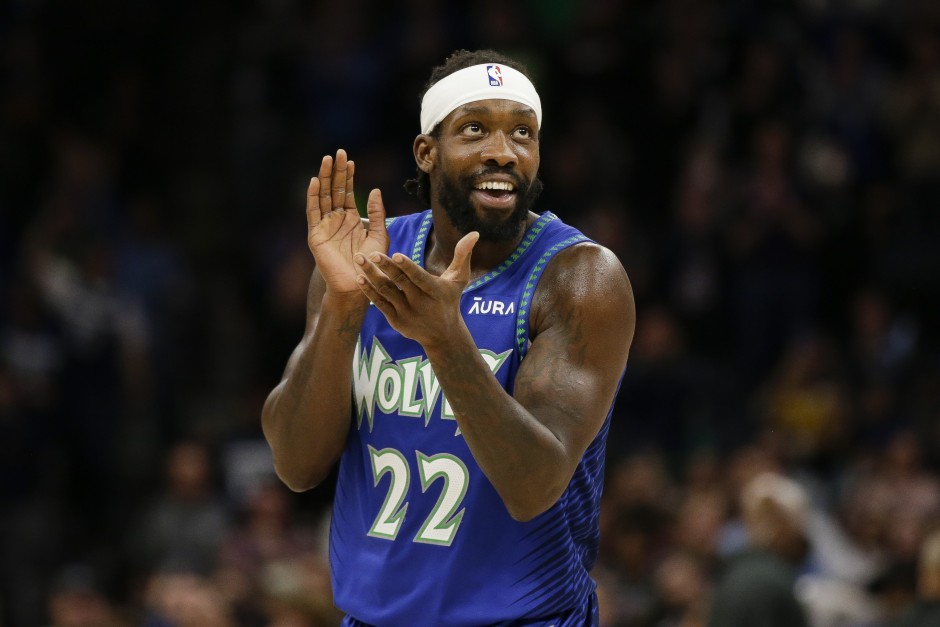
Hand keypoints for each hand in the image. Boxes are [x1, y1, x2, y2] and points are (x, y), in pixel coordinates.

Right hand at [306, 149, 389, 297]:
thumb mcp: (379, 234)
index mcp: (351, 219)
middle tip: (339, 152)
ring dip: (324, 178)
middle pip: (334, 190)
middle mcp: (336, 220)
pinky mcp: (316, 235)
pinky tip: (315, 181)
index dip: (348, 176)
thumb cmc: (372, 263)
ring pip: (323, 197)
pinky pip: (313, 212)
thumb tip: (375, 190)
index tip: (350, 160)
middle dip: (336, 171)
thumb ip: (377, 213)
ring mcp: (325, 226)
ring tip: (327, 160)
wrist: (360, 283)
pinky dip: (313, 197)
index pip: (347, 192)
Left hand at [354, 231, 479, 343]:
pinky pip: (380, 303)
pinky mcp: (396, 320)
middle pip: (400, 282)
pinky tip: (360, 277)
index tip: (396, 254)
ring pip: (386, 291)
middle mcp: (420, 303)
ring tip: (359, 260)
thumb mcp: (459, 279)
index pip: (419, 277)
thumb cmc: (450, 300)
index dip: (407, 267)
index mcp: (435, 291)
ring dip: (371, 276)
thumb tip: (475, 232)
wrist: (443, 334)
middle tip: (371, 253)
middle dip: (385, 267)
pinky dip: (369, 291)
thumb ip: (463, 255)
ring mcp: (406, 313)